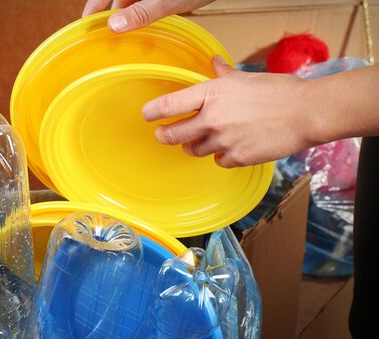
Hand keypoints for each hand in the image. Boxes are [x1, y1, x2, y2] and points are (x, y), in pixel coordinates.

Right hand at [82, 0, 214, 32]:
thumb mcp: (168, 0)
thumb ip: (141, 13)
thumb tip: (115, 26)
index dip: (93, 8)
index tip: (86, 25)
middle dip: (112, 16)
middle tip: (106, 38)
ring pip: (133, 1)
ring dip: (129, 16)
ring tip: (125, 37)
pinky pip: (147, 2)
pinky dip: (143, 13)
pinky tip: (145, 27)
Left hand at [142, 56, 318, 167]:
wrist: (306, 113)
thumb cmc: (278, 91)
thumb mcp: (246, 78)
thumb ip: (223, 74)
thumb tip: (213, 63)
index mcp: (211, 94)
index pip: (168, 105)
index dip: (151, 112)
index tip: (146, 115)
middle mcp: (212, 119)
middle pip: (172, 135)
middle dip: (165, 136)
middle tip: (164, 134)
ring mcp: (223, 140)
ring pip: (193, 150)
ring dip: (194, 146)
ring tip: (203, 140)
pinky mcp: (236, 158)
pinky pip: (218, 161)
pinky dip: (221, 156)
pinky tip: (231, 147)